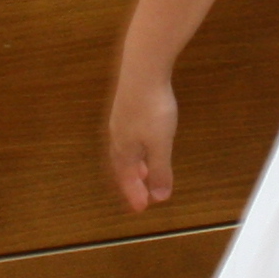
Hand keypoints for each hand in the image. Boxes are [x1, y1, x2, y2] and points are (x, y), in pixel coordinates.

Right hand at [107, 72, 179, 211]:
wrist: (143, 69)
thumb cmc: (151, 108)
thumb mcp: (160, 144)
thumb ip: (161, 170)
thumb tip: (160, 197)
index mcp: (123, 149)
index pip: (127, 179)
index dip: (134, 194)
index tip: (141, 208)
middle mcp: (117, 137)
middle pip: (122, 166)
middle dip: (131, 182)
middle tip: (141, 195)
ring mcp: (120, 120)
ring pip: (125, 150)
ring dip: (134, 165)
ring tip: (144, 172)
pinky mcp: (127, 106)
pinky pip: (128, 136)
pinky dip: (136, 148)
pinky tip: (145, 142)